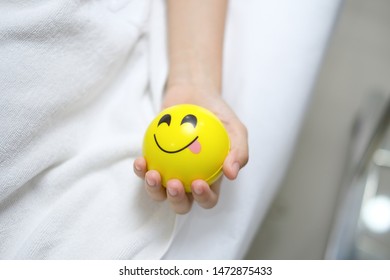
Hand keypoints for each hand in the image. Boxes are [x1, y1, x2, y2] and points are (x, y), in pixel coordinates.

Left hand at [133, 85, 247, 213]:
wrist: (194, 94)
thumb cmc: (217, 114)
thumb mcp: (236, 129)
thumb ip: (239, 151)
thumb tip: (231, 174)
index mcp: (210, 179)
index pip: (208, 198)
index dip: (203, 198)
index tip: (198, 183)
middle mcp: (188, 180)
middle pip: (182, 202)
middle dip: (176, 201)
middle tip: (174, 183)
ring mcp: (169, 172)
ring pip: (159, 192)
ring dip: (153, 189)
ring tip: (153, 173)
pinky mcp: (153, 160)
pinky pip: (144, 170)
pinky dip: (141, 169)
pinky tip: (141, 161)